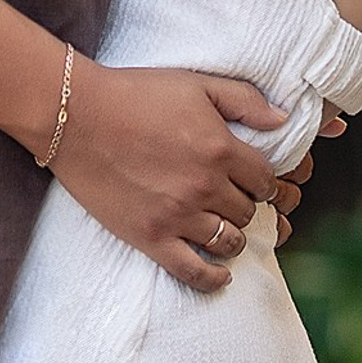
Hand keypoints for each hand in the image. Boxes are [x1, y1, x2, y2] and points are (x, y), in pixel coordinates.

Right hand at [46, 62, 290, 294]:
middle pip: (249, 211)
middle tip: (239, 201)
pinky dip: (214, 279)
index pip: (266, 178)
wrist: (77, 116)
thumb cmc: (135, 93)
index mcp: (220, 147)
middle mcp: (205, 186)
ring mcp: (178, 215)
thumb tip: (283, 120)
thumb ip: (244, 100)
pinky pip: (194, 272)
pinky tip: (222, 274)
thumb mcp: (196, 83)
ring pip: (228, 242)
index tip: (257, 180)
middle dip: (249, 206)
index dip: (266, 180)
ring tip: (227, 229)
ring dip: (234, 237)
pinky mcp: (151, 237)